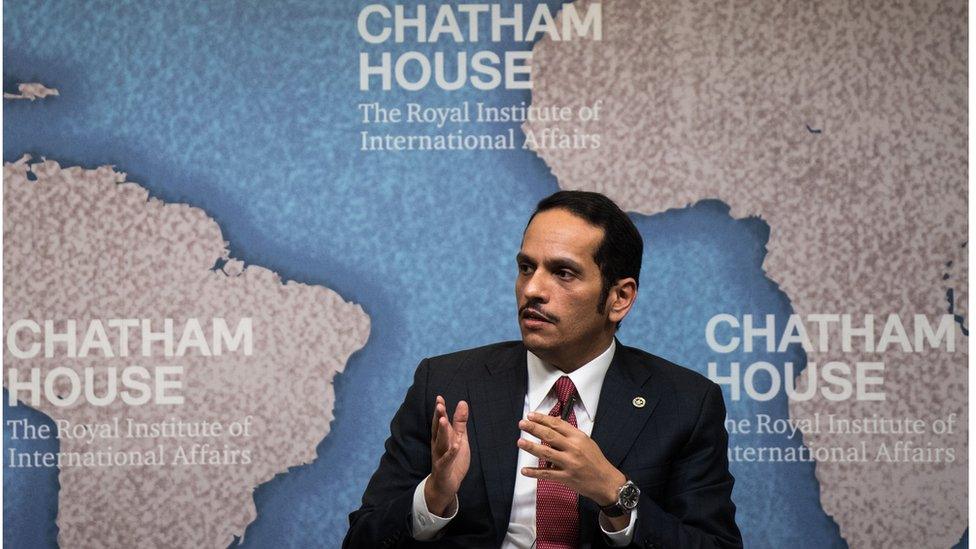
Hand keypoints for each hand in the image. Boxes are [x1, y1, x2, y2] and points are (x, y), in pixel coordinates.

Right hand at [424, 395, 469, 515]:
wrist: (445, 485)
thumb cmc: (452, 459)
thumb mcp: (459, 438)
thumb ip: (460, 422)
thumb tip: (462, 402)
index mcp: (441, 438)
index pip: (439, 422)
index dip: (440, 410)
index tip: (439, 398)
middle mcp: (438, 445)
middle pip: (438, 430)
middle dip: (438, 417)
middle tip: (439, 405)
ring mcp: (439, 457)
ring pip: (440, 443)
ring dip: (442, 432)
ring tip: (444, 420)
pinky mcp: (443, 469)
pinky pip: (447, 460)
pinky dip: (451, 453)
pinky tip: (456, 445)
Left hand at [517, 412, 626, 506]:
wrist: (606, 481)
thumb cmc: (595, 461)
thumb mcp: (586, 442)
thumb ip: (570, 434)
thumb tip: (552, 424)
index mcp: (578, 437)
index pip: (557, 424)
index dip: (542, 419)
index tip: (531, 415)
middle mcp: (573, 448)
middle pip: (549, 436)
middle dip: (534, 428)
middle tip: (522, 424)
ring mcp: (569, 463)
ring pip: (546, 453)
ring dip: (531, 447)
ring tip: (520, 441)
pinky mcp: (566, 478)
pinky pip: (547, 474)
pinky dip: (535, 472)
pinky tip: (525, 470)